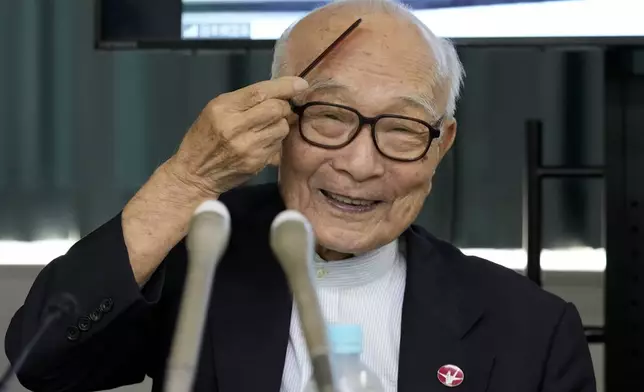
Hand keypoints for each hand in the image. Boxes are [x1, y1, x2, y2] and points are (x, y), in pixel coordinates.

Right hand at [167, 76, 308, 195]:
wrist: (195, 173)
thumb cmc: (204, 137)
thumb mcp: (215, 111)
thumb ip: (244, 101)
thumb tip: (279, 95)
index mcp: (223, 109)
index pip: (260, 92)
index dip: (284, 86)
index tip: (300, 84)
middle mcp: (236, 127)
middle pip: (276, 109)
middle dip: (283, 106)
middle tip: (279, 108)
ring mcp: (248, 147)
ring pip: (281, 127)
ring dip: (281, 124)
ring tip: (268, 126)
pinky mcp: (256, 163)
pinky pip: (277, 145)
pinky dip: (275, 140)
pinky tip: (263, 141)